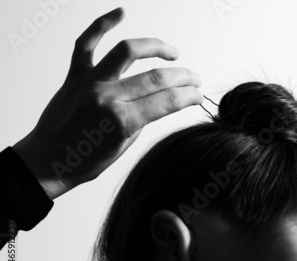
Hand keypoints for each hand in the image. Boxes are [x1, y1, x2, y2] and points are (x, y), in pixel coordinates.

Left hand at [12, 8, 202, 199]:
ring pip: (128, 52)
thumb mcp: (126, 144)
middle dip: (183, 76)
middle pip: (156, 77)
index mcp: (122, 121)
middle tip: (195, 78)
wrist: (48, 160)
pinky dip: (102, 24)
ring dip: (156, 47)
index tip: (199, 94)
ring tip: (172, 52)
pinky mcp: (74, 75)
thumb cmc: (86, 159)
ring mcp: (89, 82)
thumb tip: (165, 99)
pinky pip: (86, 43)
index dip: (190, 96)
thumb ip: (144, 118)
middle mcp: (106, 97)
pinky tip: (121, 12)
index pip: (168, 101)